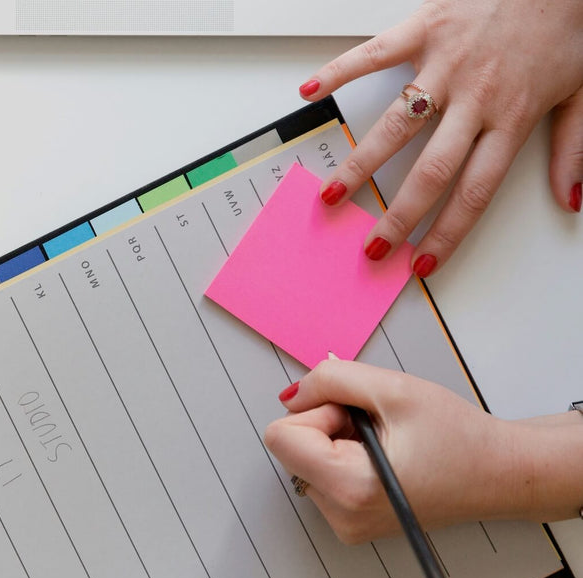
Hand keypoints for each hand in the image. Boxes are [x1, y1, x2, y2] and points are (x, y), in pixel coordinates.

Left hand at [263, 360, 523, 543]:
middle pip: (290, 448)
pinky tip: (384, 458)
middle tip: (377, 428)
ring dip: (337, 441)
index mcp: (349, 488)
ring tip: (386, 444)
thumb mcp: (393, 388)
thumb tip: (291, 394)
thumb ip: (331, 380)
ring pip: (304, 459)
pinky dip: (344, 457)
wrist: (500, 474)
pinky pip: (320, 474)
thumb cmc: (458, 436)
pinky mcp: (350, 521)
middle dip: (327, 425)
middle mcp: (341, 515)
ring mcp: (344, 523)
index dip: (316, 412)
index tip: (357, 415)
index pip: (281, 437)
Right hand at [298, 0, 582, 276]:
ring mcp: (445, 64)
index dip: (446, 233)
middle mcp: (475, 97)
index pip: (474, 191)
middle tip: (371, 244)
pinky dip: (338, 72)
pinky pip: (374, 54)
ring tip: (332, 195)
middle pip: (429, 170)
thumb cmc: (567, 25)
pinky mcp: (425, 29)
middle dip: (397, 215)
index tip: (421, 262)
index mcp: (512, 117)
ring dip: (360, 164)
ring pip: (395, 125)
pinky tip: (310, 93)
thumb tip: (570, 198)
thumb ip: (575, 149)